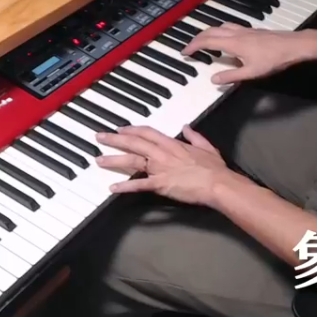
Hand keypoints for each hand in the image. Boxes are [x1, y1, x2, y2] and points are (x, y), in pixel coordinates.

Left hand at [95, 125, 244, 205]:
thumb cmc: (214, 168)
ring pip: (132, 161)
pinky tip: (113, 188)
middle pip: (134, 143)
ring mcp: (159, 168)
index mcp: (172, 144)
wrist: (217, 183)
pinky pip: (139, 185)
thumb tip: (187, 127)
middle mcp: (162, 153)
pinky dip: (125, 186)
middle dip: (115, 139)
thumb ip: (194, 136)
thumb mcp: (206, 146)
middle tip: (100, 137)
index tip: (121, 129)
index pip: (147, 133)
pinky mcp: (160, 184)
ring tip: (99, 160)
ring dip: (114, 159)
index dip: (132, 130)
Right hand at [182, 23, 316, 83]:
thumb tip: (213, 80)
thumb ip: (231, 76)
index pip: (207, 41)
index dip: (193, 46)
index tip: (184, 52)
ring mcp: (245, 30)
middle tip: (189, 47)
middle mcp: (236, 33)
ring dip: (208, 32)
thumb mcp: (251, 73)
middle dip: (197, 38)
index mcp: (233, 43)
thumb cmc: (274, 59)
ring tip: (203, 41)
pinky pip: (229, 27)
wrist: (294, 45)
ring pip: (220, 26)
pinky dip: (220, 31)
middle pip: (211, 31)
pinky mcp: (252, 30)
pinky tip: (225, 38)